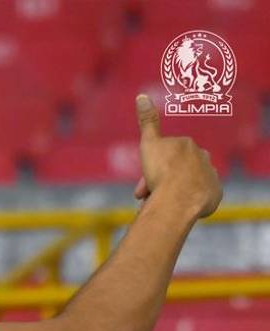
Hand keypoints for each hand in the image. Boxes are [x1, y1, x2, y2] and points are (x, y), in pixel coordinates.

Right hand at [131, 94, 222, 217]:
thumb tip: (142, 95)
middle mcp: (202, 157)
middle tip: (145, 198)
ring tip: (161, 205)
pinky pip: (200, 197)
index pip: (166, 156)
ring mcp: (210, 176)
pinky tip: (178, 209)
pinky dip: (188, 202)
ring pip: (188, 184)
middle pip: (177, 170)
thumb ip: (147, 121)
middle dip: (160, 183)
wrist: (179, 199)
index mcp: (187, 144)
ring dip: (173, 193)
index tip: (140, 186)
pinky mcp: (214, 194)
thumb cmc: (162, 172)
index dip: (150, 170)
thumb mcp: (148, 144)